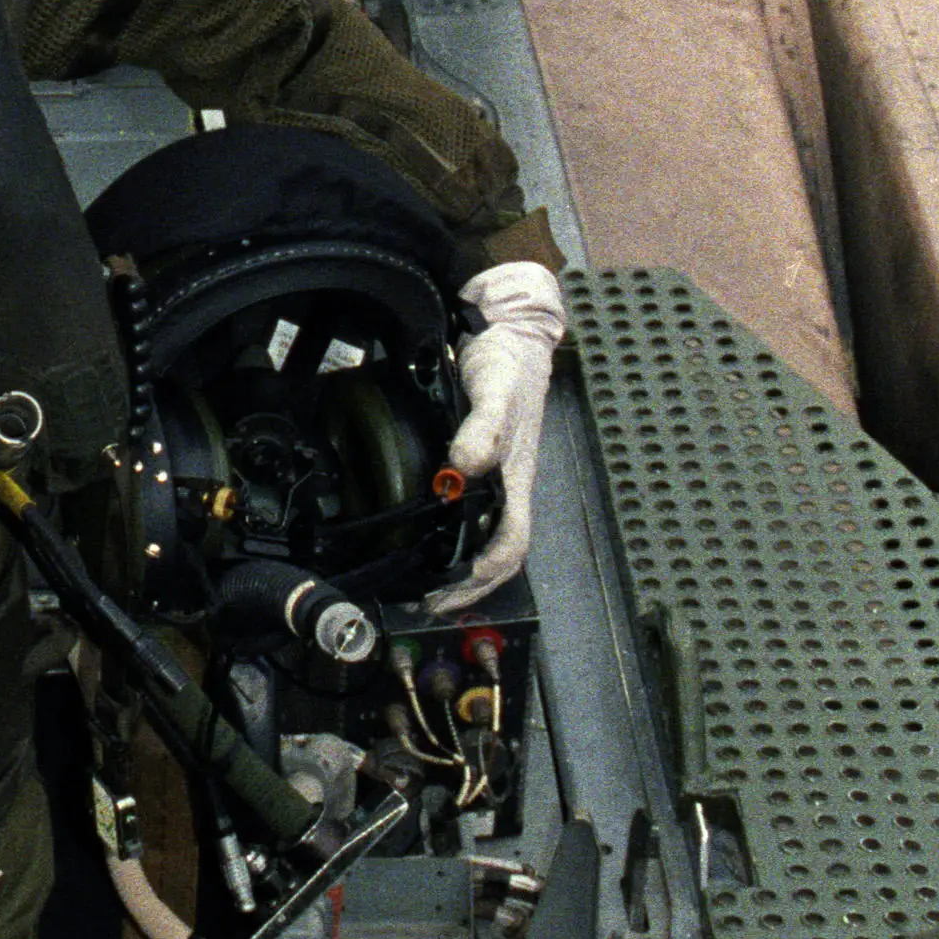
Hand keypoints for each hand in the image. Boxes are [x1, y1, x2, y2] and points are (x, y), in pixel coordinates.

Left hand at [418, 259, 564, 613]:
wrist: (506, 335)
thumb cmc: (508, 366)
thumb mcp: (495, 394)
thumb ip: (482, 428)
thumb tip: (465, 466)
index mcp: (517, 480)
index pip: (510, 543)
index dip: (485, 574)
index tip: (453, 591)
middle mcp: (506, 487)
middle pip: (496, 552)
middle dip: (467, 586)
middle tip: (429, 603)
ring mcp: (492, 479)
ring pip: (481, 537)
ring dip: (457, 567)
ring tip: (422, 583)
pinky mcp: (475, 466)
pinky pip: (465, 512)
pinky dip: (446, 534)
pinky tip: (421, 536)